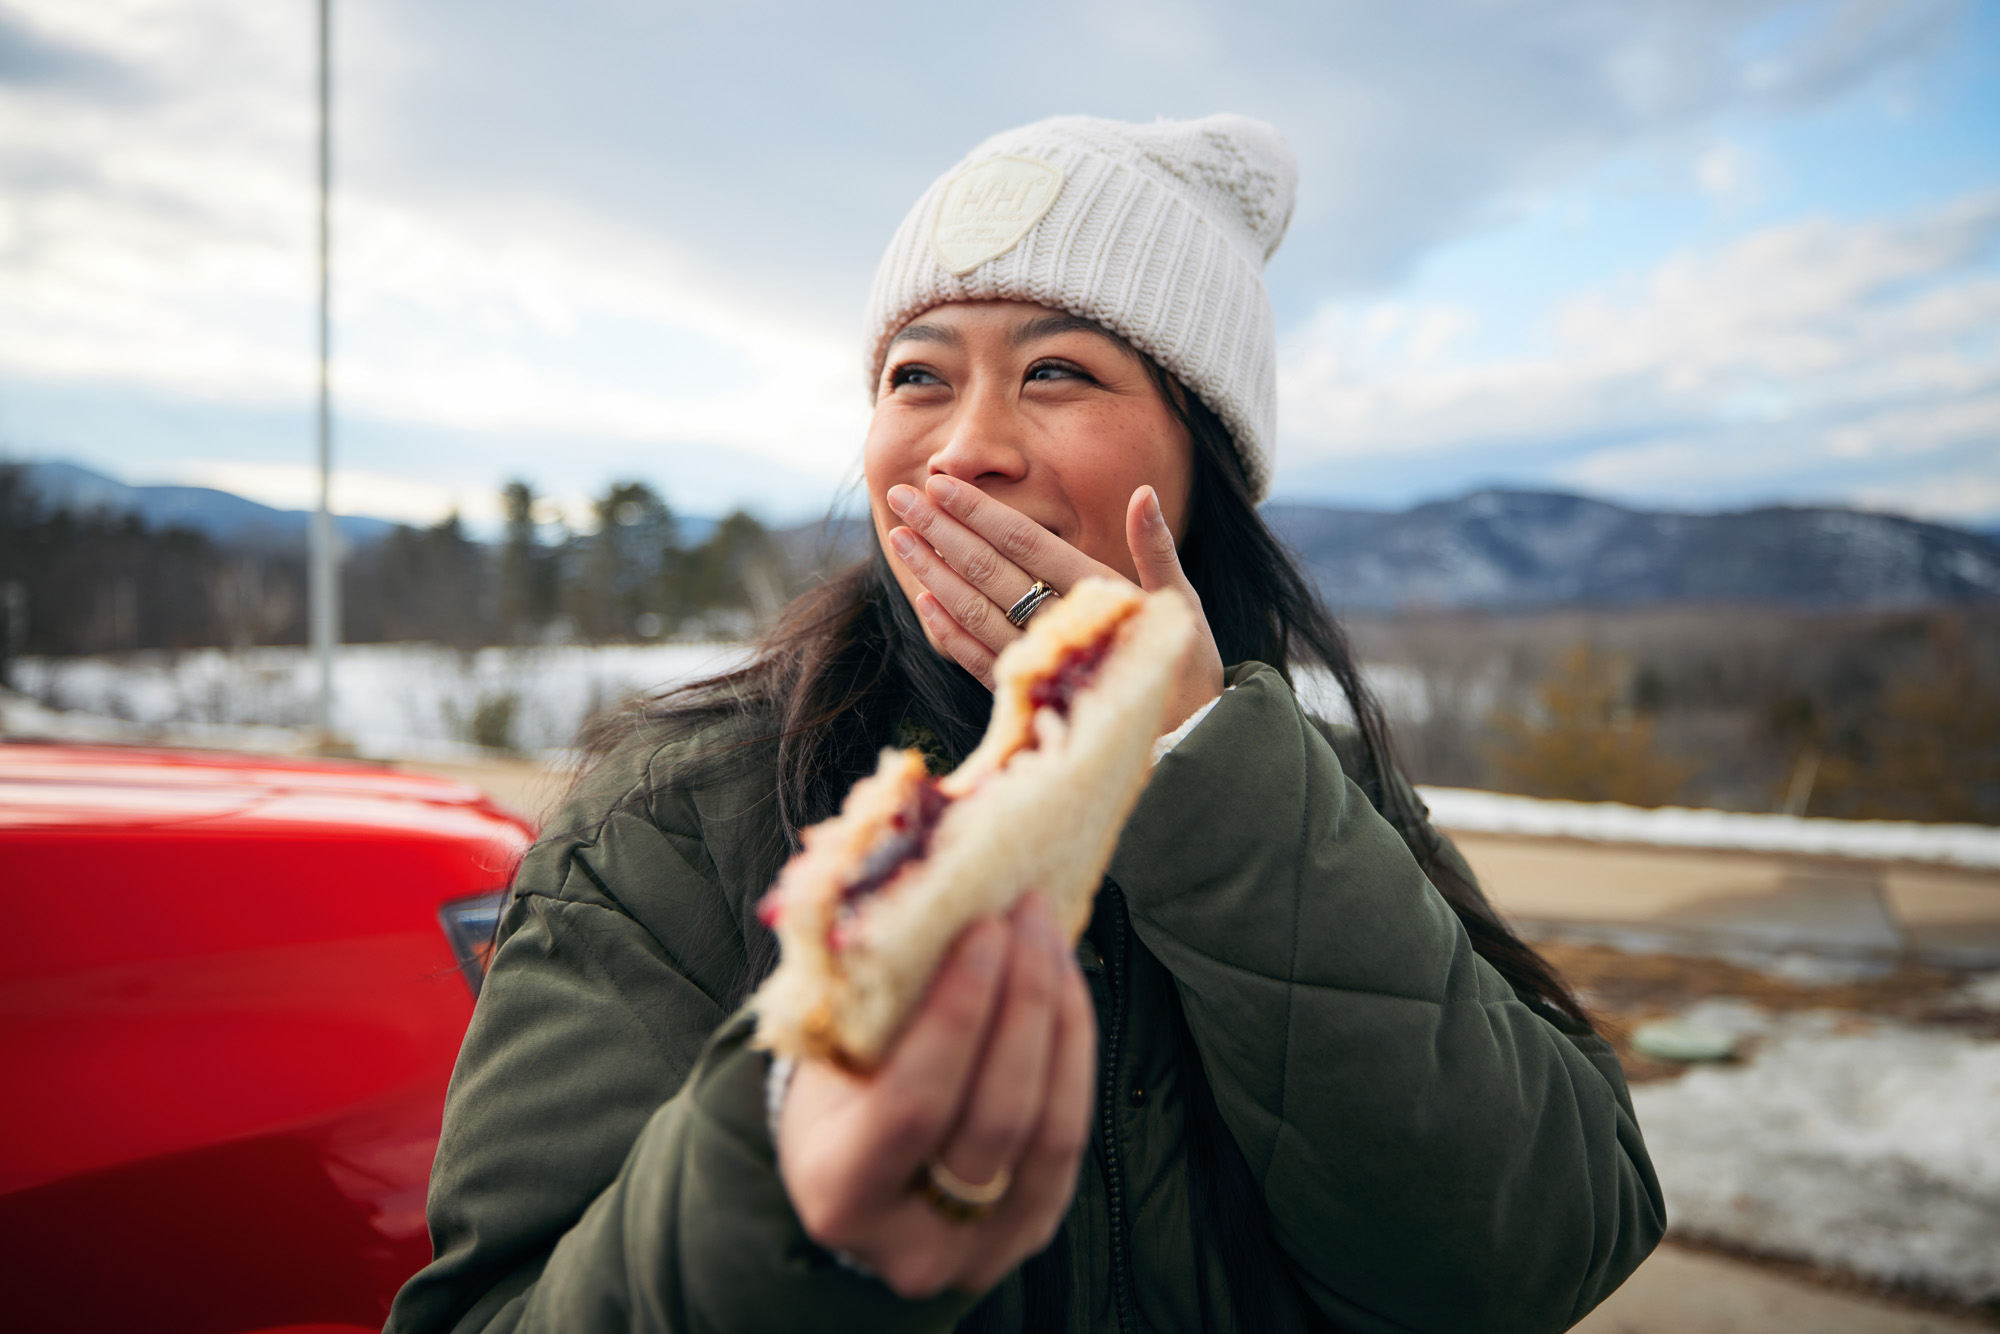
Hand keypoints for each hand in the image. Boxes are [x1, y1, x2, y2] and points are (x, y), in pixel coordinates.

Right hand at [777, 895, 1095, 1297]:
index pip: (914, 1106)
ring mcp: (982, 1250)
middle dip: (1022, 1001)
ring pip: (1050, 1129)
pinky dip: (1074, 1051)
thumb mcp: (827, 1055)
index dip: (960, 1013)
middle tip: (1025, 915)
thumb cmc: (834, 1095)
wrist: (852, 1181)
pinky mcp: (1032, 1230)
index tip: (982, 927)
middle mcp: (913, 1245)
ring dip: (1059, 1018)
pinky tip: (1064, 986)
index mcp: (839, 1194)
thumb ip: (868, 994)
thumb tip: (931, 888)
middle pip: (996, 1116)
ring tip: (1048, 937)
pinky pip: (1070, 1134)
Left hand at [885, 476, 1224, 732]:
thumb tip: (1143, 493)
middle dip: (942, 531)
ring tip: (900, 538)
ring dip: (933, 575)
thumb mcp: (1182, 601)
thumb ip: (1157, 547)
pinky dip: (948, 633)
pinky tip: (924, 602)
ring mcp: (1039, 663)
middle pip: (989, 572)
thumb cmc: (1185, 662)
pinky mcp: (1028, 696)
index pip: (1025, 543)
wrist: (1189, 739)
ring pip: (974, 613)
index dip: (980, 512)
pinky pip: (978, 662)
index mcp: (1098, 593)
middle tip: (902, 496)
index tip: (942, 483)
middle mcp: (1061, 627)